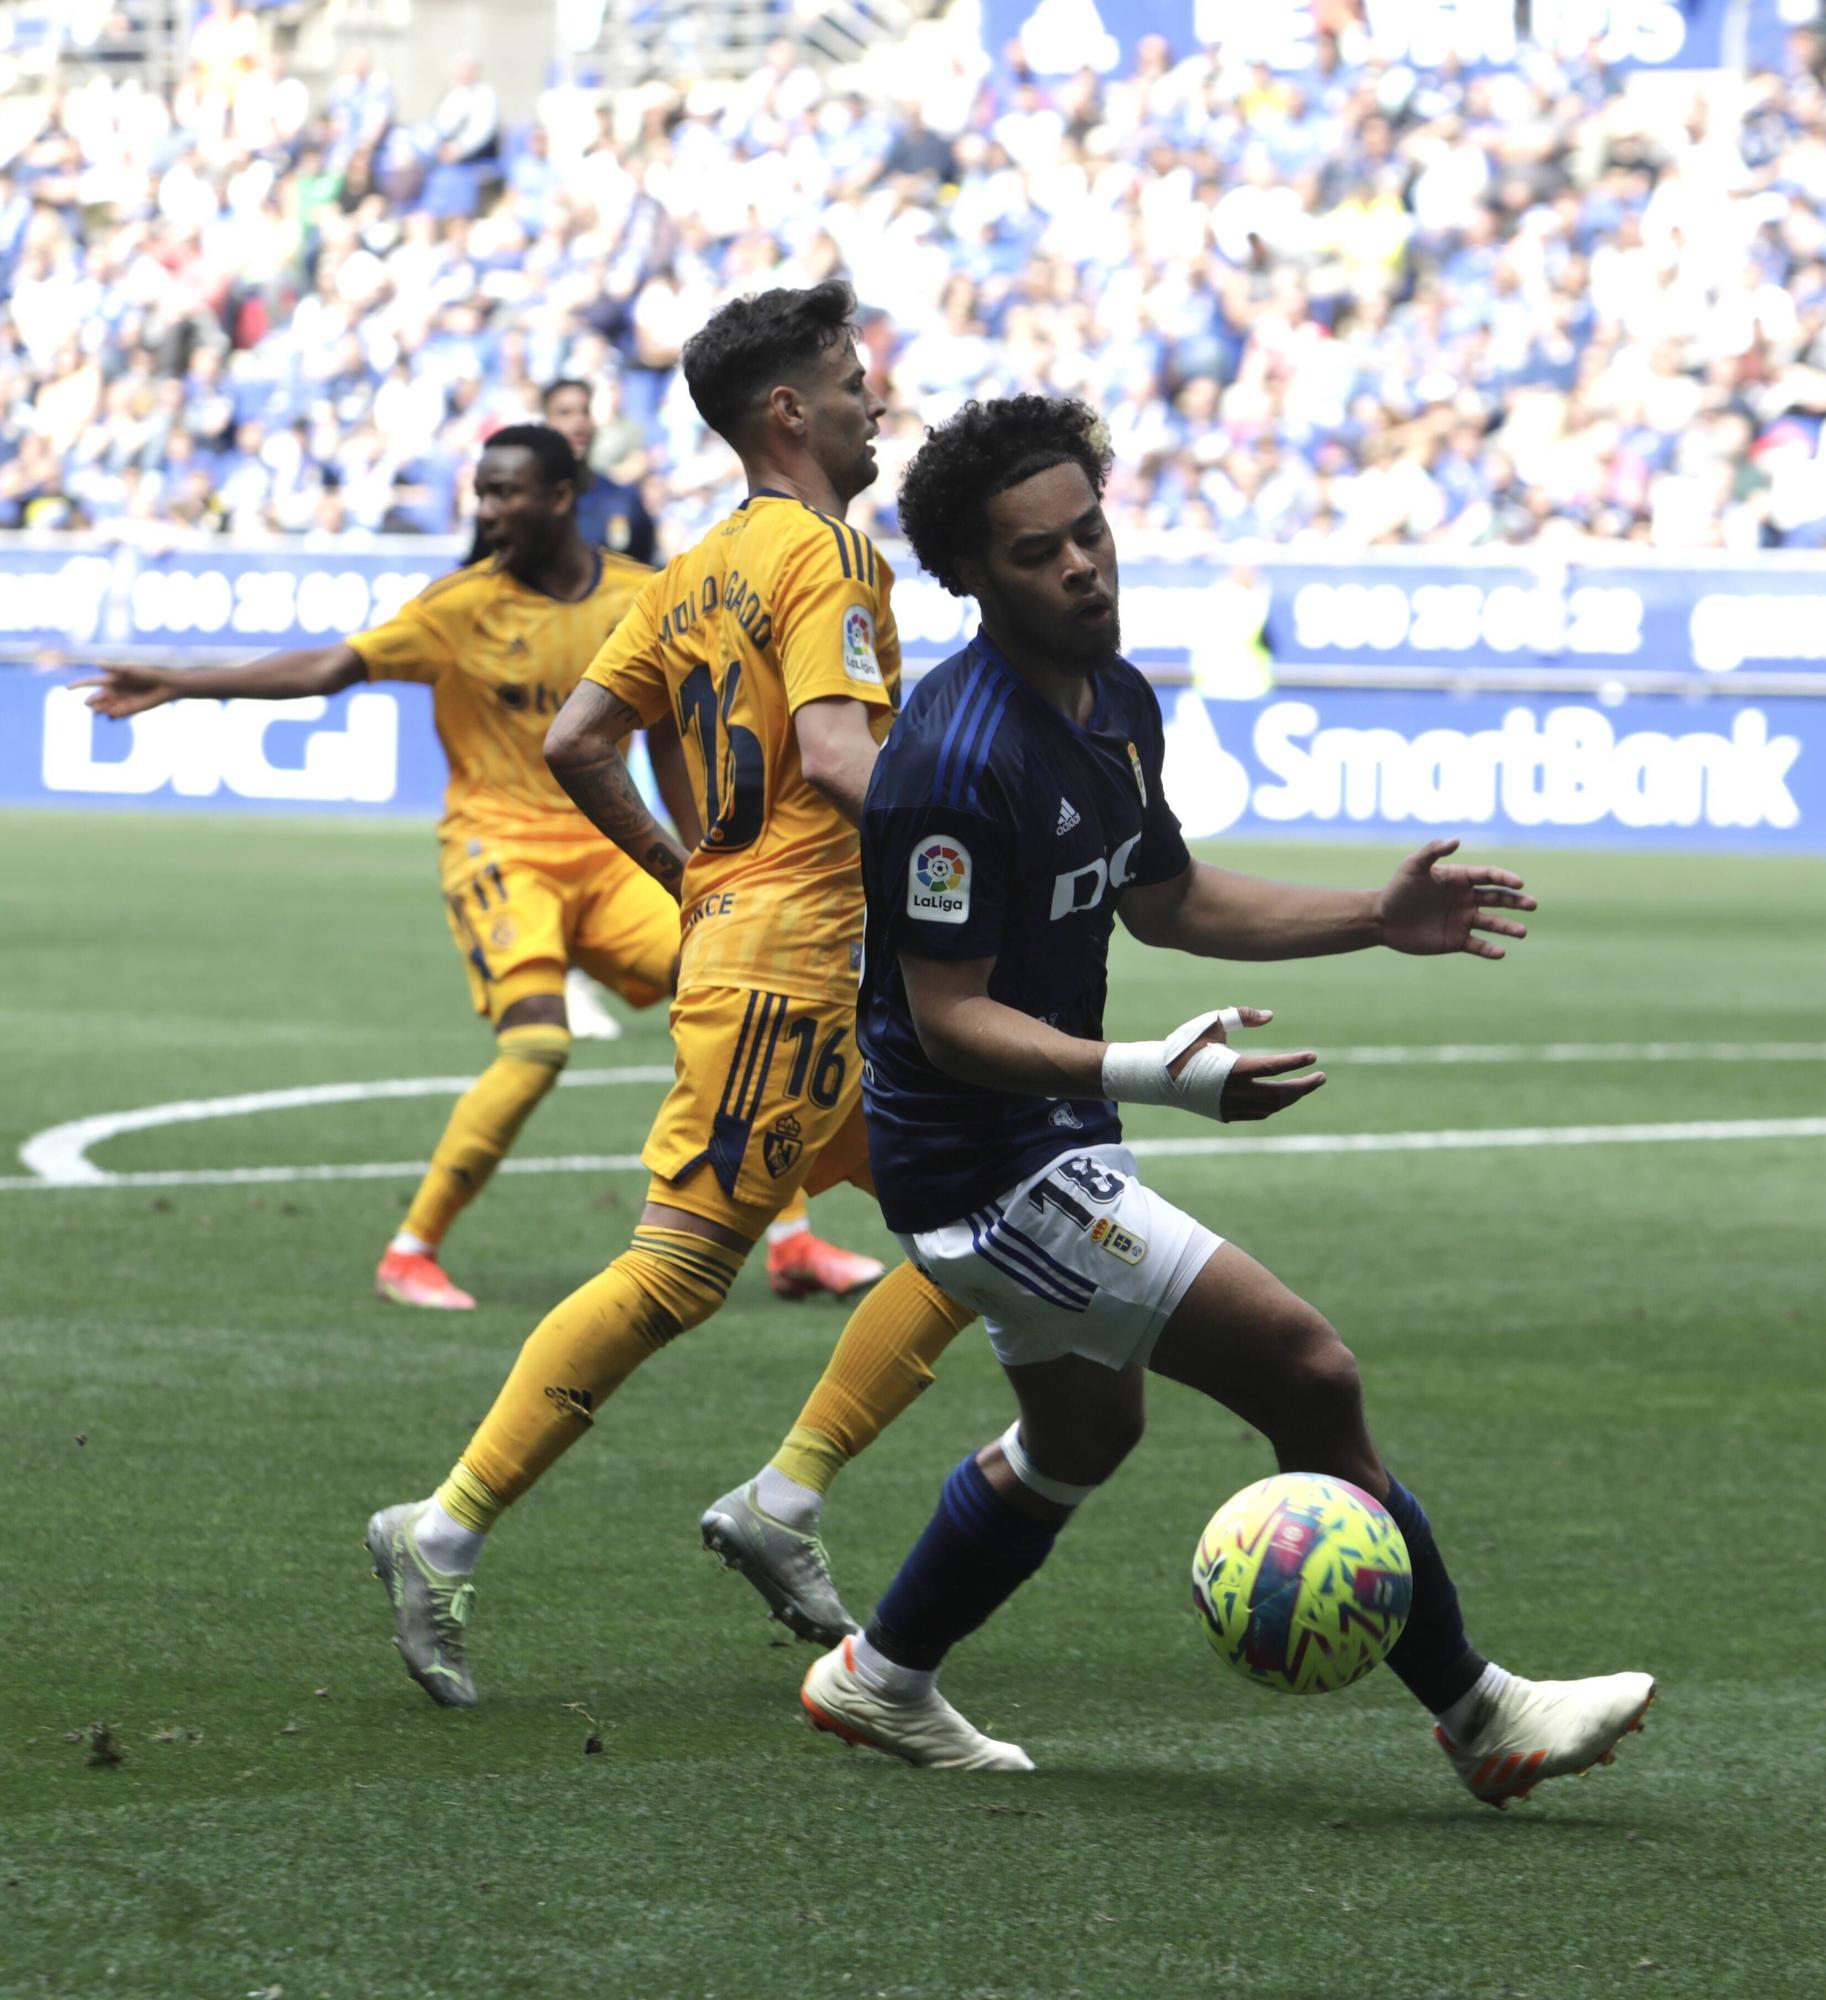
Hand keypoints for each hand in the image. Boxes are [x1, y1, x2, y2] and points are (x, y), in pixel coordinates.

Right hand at [73, 666, 180, 717]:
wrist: (166, 686)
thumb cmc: (149, 674)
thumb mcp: (132, 669)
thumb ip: (116, 668)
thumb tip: (98, 664)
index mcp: (111, 679)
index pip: (91, 682)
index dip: (79, 685)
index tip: (68, 688)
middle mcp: (113, 691)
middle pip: (96, 698)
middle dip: (92, 701)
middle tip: (90, 703)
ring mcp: (120, 701)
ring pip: (104, 708)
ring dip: (100, 710)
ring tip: (100, 710)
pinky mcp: (129, 710)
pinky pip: (116, 715)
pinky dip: (113, 716)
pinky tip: (113, 715)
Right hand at [1167, 1005, 1326, 1122]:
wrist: (1158, 1076)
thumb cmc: (1185, 1045)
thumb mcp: (1211, 1023)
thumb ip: (1242, 1016)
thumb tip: (1271, 1016)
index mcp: (1234, 1069)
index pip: (1274, 1067)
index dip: (1296, 1062)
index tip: (1313, 1057)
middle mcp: (1235, 1092)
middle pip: (1280, 1094)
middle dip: (1304, 1086)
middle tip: (1321, 1077)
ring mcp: (1230, 1107)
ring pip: (1271, 1107)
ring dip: (1290, 1097)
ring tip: (1303, 1086)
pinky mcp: (1225, 1115)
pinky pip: (1258, 1114)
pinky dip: (1273, 1106)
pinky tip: (1279, 1098)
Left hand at [1377, 838, 1534, 959]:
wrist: (1381, 920)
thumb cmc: (1396, 890)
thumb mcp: (1412, 867)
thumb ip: (1432, 852)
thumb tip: (1456, 840)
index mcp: (1459, 879)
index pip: (1489, 876)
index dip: (1505, 878)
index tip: (1518, 883)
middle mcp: (1465, 899)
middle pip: (1498, 898)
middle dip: (1516, 901)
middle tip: (1532, 904)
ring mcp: (1462, 920)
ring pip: (1492, 923)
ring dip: (1508, 927)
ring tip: (1522, 932)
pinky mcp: (1455, 940)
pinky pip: (1477, 945)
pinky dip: (1489, 949)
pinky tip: (1500, 952)